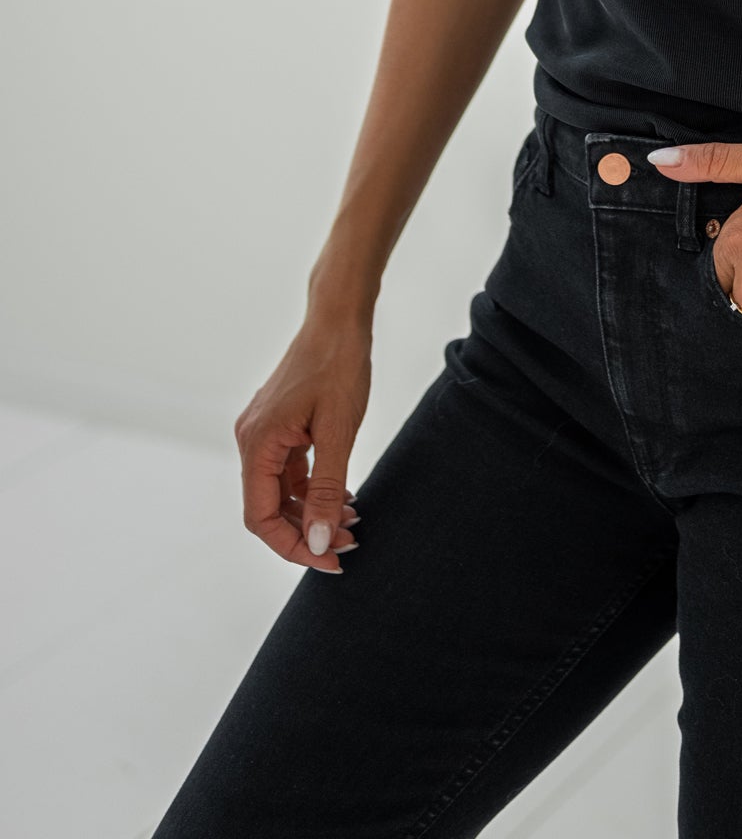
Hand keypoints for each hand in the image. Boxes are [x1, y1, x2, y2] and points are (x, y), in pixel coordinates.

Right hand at [234, 317, 370, 571]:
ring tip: (353, 522)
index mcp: (257, 444)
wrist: (339, 316)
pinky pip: (290, 471)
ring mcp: (264, 432)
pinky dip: (314, 488)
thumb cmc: (340, 364)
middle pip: (270, 509)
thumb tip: (316, 541)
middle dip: (307, 532)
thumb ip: (326, 488)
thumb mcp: (339, 430)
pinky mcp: (280, 425)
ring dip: (313, 512)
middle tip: (350, 543)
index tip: (331, 560)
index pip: (262, 518)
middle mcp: (251, 441)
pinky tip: (345, 498)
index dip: (293, 547)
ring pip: (281, 492)